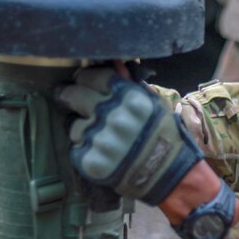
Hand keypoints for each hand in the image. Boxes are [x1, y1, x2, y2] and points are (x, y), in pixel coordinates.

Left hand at [55, 67, 204, 203]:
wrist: (170, 176)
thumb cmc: (164, 136)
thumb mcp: (154, 104)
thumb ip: (131, 84)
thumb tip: (114, 62)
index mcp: (129, 98)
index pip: (91, 76)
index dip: (83, 78)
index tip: (81, 82)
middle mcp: (113, 116)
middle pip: (74, 96)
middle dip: (69, 96)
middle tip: (68, 100)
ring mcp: (100, 140)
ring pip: (74, 126)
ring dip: (82, 129)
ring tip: (100, 137)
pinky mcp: (92, 162)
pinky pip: (77, 150)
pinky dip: (85, 151)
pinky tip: (101, 154)